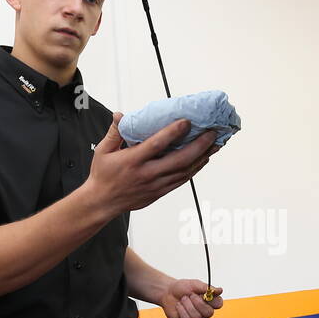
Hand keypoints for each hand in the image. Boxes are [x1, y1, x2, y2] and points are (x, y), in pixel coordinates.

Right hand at [87, 113, 216, 214]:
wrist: (103, 203)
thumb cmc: (103, 175)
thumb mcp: (103, 151)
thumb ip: (115, 133)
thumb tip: (120, 115)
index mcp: (133, 161)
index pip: (156, 145)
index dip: (173, 133)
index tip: (186, 122)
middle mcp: (147, 173)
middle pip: (179, 159)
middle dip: (199, 145)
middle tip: (212, 133)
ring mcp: (156, 184)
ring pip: (185, 171)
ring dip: (202, 156)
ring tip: (215, 144)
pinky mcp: (160, 192)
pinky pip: (183, 180)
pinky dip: (195, 168)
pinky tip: (204, 158)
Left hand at [160, 280, 222, 317]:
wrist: (168, 292)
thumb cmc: (183, 288)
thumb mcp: (194, 284)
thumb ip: (206, 288)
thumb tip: (220, 290)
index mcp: (210, 301)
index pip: (219, 304)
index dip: (213, 301)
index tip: (204, 294)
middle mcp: (205, 311)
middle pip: (209, 313)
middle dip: (198, 303)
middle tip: (190, 295)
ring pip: (197, 317)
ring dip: (187, 305)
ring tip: (182, 299)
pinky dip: (181, 310)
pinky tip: (178, 305)